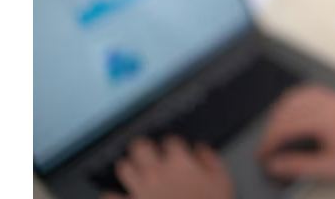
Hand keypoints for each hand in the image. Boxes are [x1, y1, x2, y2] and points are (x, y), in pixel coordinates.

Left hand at [104, 136, 231, 198]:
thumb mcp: (223, 184)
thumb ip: (211, 161)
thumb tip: (201, 149)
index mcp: (179, 163)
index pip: (171, 142)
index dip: (174, 147)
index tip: (177, 153)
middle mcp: (156, 172)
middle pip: (140, 147)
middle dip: (145, 149)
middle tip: (150, 156)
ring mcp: (140, 189)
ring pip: (124, 167)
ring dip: (130, 168)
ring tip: (136, 174)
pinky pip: (111, 197)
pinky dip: (114, 196)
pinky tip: (120, 197)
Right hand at [258, 85, 334, 179]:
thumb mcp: (331, 167)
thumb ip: (299, 166)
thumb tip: (275, 165)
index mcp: (319, 119)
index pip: (283, 128)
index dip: (268, 143)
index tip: (262, 156)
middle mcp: (322, 103)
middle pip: (284, 112)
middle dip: (270, 131)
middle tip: (267, 150)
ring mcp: (328, 97)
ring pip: (292, 99)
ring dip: (278, 115)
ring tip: (275, 134)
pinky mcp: (334, 97)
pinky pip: (304, 92)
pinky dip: (291, 102)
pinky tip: (291, 114)